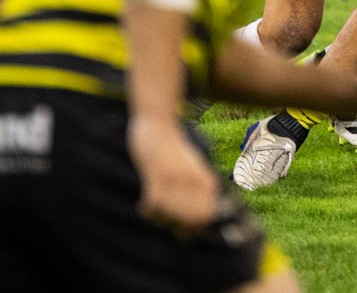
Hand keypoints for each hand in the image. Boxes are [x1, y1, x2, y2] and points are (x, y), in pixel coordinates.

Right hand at [130, 116, 219, 236]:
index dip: (198, 226)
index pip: (207, 212)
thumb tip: (211, 207)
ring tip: (158, 217)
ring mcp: (173, 177)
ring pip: (171, 213)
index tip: (188, 232)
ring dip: (163, 219)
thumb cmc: (174, 146)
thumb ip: (202, 182)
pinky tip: (145, 206)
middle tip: (173, 230)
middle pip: (190, 217)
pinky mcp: (155, 174)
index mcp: (203, 177)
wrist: (158, 123)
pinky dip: (148, 209)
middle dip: (181, 227)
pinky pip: (153, 203)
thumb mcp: (195, 164)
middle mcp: (191, 179)